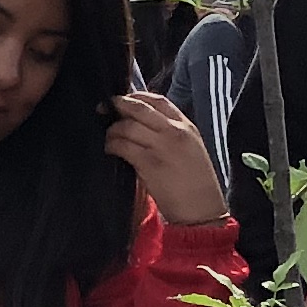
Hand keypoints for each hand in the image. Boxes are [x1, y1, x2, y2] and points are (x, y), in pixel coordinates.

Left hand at [105, 88, 227, 224]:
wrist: (202, 210)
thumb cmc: (196, 184)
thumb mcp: (191, 149)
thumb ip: (170, 134)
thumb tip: (141, 124)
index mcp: (186, 126)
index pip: (158, 100)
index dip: (137, 96)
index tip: (123, 100)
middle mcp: (175, 132)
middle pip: (140, 108)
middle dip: (119, 105)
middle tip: (105, 107)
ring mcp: (162, 147)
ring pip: (128, 126)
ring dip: (113, 129)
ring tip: (108, 137)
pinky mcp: (150, 164)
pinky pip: (124, 146)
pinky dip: (112, 145)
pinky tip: (110, 150)